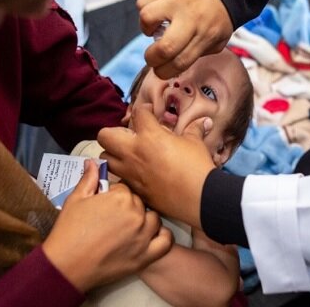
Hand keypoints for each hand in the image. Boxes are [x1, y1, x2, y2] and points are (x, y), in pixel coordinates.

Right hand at [42, 160, 171, 291]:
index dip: (114, 195)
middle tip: (113, 218)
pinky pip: (165, 241)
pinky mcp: (145, 256)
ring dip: (145, 220)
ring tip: (129, 227)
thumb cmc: (69, 231)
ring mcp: (143, 236)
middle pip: (140, 203)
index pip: (125, 189)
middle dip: (128, 207)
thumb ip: (89, 179)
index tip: (106, 204)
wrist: (67, 264)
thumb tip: (93, 162)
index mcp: (120, 198)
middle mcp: (136, 214)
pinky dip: (162, 237)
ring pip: (154, 219)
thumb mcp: (76, 199)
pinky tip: (151, 235)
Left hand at [98, 104, 214, 228]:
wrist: (198, 199)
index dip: (145, 110)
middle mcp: (133, 152)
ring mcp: (130, 172)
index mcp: (149, 136)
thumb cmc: (196, 167)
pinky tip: (137, 172)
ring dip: (113, 153)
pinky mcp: (133, 188)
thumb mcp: (195, 143)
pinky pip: (118, 177)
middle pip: (104, 136)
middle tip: (129, 136)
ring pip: (105, 158)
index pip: (138, 113)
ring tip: (128, 154)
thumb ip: (194, 130)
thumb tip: (204, 121)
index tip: (150, 113)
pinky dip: (123, 172)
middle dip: (113, 132)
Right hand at [137, 0, 232, 78]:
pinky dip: (145, 8)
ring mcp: (177, 0)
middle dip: (151, 58)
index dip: (164, 72)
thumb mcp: (218, 41)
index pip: (179, 62)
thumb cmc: (219, 17)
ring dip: (146, 28)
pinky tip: (156, 12)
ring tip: (154, 27)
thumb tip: (174, 65)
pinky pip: (144, 0)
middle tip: (153, 56)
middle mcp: (190, 18)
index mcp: (205, 35)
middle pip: (164, 48)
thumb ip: (198, 54)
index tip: (160, 71)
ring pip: (147, 17)